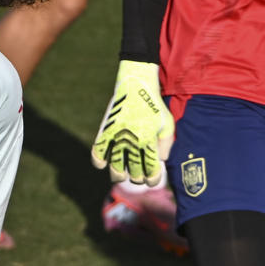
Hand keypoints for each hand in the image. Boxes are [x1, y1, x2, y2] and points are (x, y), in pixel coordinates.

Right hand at [92, 60, 174, 185]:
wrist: (136, 85)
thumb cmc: (154, 105)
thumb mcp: (167, 123)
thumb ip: (166, 145)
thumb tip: (159, 161)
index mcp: (150, 141)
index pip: (151, 170)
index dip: (152, 179)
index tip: (152, 180)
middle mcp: (133, 142)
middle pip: (134, 173)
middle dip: (137, 179)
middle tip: (138, 177)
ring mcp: (117, 138)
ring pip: (115, 168)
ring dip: (118, 175)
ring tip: (121, 175)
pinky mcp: (105, 131)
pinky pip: (97, 153)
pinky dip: (99, 161)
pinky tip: (104, 163)